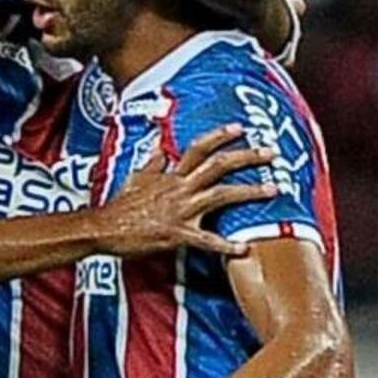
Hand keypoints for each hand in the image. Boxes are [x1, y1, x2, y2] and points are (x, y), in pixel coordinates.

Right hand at [87, 126, 257, 257]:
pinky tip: (245, 249)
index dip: (220, 135)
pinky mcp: (177, 234)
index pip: (199, 147)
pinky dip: (226, 246)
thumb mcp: (136, 176)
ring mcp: (181, 210)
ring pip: (221, 195)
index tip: (241, 128)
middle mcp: (180, 188)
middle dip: (247, 157)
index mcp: (172, 175)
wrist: (104, 228)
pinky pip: (206, 240)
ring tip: (273, 189)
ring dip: (250, 192)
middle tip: (272, 153)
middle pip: (219, 165)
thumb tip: (159, 146)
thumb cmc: (120, 206)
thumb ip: (153, 162)